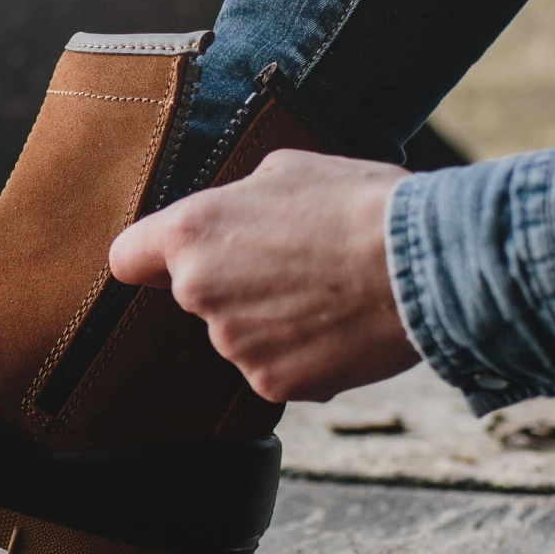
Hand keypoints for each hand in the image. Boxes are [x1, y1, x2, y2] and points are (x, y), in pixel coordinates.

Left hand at [109, 149, 417, 402]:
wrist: (425, 265)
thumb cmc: (361, 205)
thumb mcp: (288, 170)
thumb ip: (240, 200)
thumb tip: (235, 215)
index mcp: (193, 233)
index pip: (128, 258)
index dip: (150, 258)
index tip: (168, 262)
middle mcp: (200, 293)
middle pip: (199, 297)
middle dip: (236, 285)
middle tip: (296, 264)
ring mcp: (234, 345)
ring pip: (241, 335)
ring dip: (273, 322)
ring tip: (329, 293)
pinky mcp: (273, 383)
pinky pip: (277, 369)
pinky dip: (305, 356)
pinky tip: (341, 329)